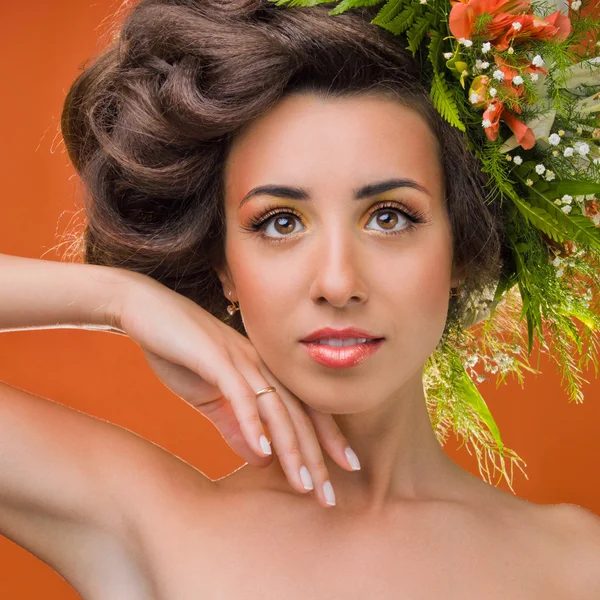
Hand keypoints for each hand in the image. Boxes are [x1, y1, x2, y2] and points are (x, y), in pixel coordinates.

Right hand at [114, 275, 358, 506]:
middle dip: (316, 457)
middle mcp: (261, 365)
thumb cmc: (181, 353)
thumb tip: (262, 459)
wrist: (147, 311)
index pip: (305, 410)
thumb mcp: (211, 399)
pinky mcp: (215, 357)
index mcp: (264, 373)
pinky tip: (263, 452)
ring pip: (277, 408)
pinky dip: (252, 423)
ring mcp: (241, 359)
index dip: (328, 440)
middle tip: (329, 495)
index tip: (346, 471)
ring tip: (304, 484)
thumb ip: (237, 427)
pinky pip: (240, 394)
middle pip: (299, 414)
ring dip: (291, 448)